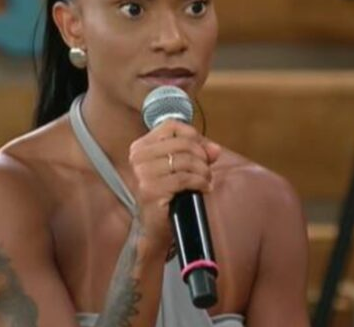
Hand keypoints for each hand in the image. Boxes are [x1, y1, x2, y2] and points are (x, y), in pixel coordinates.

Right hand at [128, 120, 221, 251]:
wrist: (155, 227)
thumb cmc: (167, 195)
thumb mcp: (180, 169)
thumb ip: (198, 155)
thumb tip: (215, 149)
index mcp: (141, 147)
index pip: (171, 126)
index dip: (192, 135)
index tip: (202, 150)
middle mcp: (138, 157)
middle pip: (182, 143)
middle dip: (201, 156)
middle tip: (207, 170)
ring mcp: (143, 173)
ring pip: (185, 161)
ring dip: (203, 171)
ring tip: (205, 180)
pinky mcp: (152, 189)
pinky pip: (185, 178)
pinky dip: (200, 182)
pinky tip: (204, 188)